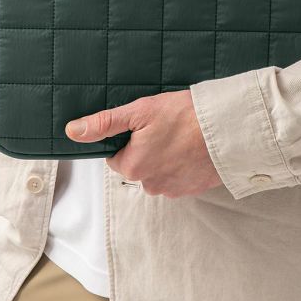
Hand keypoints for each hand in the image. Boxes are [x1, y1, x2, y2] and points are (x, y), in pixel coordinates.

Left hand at [65, 90, 222, 197]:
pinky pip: (180, 177)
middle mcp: (150, 185)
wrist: (228, 128)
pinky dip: (184, 164)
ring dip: (167, 157)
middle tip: (167, 127)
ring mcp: (174, 189)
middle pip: (139, 165)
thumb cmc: (185, 115)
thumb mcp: (140, 111)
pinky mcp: (194, 189)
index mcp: (133, 167)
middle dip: (148, 148)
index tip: (147, 125)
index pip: (117, 155)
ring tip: (183, 135)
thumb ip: (104, 123)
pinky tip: (194, 147)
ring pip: (159, 171)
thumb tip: (73, 131)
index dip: (129, 137)